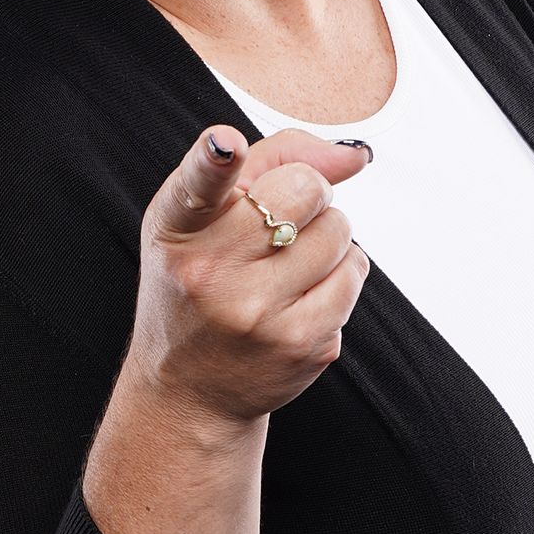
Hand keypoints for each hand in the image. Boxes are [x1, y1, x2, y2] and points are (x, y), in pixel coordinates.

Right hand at [124, 124, 372, 427]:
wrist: (190, 388)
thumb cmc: (199, 284)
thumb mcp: (204, 217)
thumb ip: (271, 162)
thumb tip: (355, 156)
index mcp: (178, 230)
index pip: (197, 185)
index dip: (215, 158)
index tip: (225, 146)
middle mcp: (211, 272)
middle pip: (304, 189)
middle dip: (309, 194)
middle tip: (283, 220)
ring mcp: (258, 313)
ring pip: (338, 230)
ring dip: (327, 237)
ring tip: (288, 263)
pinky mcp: (302, 343)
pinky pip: (354, 272)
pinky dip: (340, 273)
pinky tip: (303, 294)